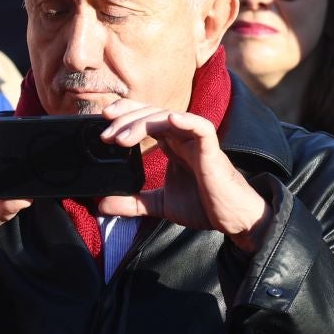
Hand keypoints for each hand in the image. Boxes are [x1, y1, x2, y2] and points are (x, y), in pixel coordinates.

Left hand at [93, 98, 271, 252]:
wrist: (233, 219)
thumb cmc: (203, 206)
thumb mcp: (159, 204)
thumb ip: (132, 203)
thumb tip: (100, 206)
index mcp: (171, 145)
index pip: (144, 119)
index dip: (124, 115)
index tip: (102, 124)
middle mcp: (182, 138)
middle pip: (151, 114)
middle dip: (125, 118)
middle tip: (105, 134)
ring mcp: (197, 141)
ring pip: (167, 117)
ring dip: (141, 124)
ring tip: (121, 138)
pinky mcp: (211, 149)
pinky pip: (200, 127)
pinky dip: (185, 120)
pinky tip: (169, 119)